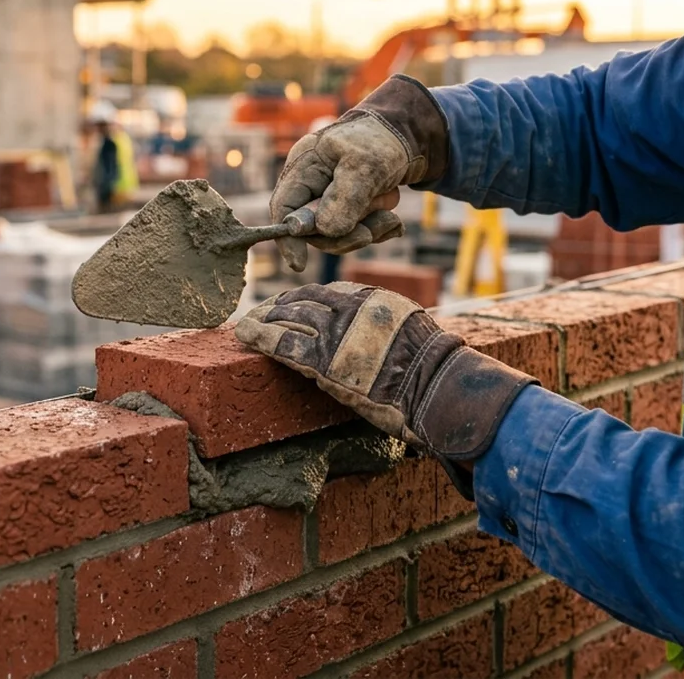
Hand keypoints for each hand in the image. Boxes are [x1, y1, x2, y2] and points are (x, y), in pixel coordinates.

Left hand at [234, 282, 534, 467]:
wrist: (437, 391)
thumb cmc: (432, 372)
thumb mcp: (412, 331)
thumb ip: (384, 324)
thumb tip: (371, 330)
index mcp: (375, 300)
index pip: (329, 292)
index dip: (305, 298)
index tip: (290, 302)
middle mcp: (354, 310)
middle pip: (306, 301)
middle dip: (280, 305)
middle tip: (262, 311)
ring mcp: (339, 334)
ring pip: (290, 317)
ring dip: (265, 319)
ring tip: (249, 324)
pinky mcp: (326, 361)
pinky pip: (285, 343)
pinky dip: (261, 336)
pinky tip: (246, 334)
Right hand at [271, 75, 449, 271]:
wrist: (410, 134)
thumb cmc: (382, 141)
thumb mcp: (366, 165)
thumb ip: (343, 199)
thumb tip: (325, 231)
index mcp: (305, 167)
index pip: (283, 208)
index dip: (287, 237)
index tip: (298, 263)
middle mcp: (313, 185)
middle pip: (312, 229)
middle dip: (343, 235)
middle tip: (370, 232)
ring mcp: (331, 198)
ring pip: (338, 234)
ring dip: (367, 230)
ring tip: (391, 217)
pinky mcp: (351, 209)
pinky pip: (357, 232)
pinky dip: (376, 229)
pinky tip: (393, 220)